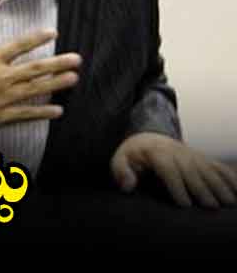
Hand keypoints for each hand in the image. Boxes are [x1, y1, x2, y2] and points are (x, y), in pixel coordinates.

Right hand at [0, 10, 80, 133]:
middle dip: (58, 63)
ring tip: (73, 80)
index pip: (19, 46)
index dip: (37, 38)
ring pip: (35, 90)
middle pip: (35, 68)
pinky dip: (42, 112)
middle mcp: (1, 77)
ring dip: (56, 84)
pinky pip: (26, 115)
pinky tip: (56, 111)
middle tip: (76, 60)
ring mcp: (2, 98)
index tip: (53, 33)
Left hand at [111, 132, 236, 207]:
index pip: (168, 169)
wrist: (149, 138)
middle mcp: (178, 153)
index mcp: (156, 153)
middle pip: (192, 171)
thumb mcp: (120, 160)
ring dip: (220, 185)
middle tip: (210, 207)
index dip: (177, 186)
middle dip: (202, 189)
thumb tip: (127, 187)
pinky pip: (220, 167)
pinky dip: (231, 178)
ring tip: (227, 202)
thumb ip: (121, 171)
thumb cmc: (133, 155)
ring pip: (209, 170)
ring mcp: (193, 155)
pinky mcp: (203, 159)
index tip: (184, 204)